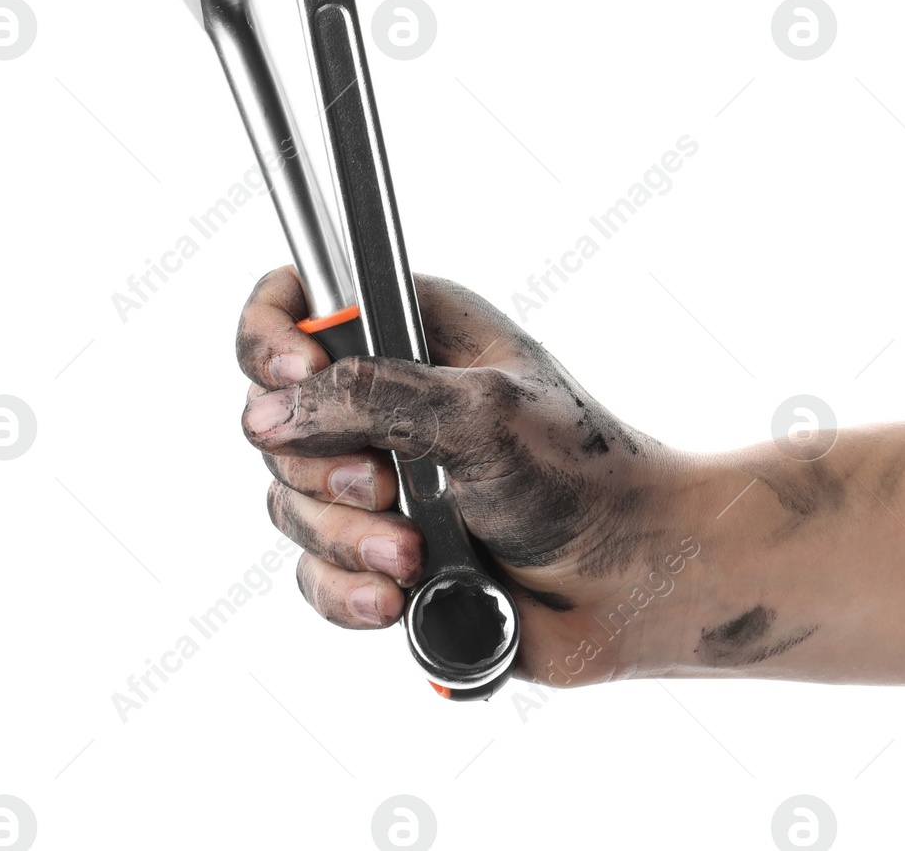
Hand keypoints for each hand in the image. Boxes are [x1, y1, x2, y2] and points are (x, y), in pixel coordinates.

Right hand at [234, 268, 707, 685]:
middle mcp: (387, 398)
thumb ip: (370, 399)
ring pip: (290, 502)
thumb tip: (269, 412)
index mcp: (415, 332)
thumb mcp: (481, 417)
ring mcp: (381, 479)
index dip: (270, 337)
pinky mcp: (381, 552)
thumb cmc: (584, 478)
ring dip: (344, 538)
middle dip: (319, 465)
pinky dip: (347, 590)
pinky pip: (314, 572)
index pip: (296, 303)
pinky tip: (396, 600)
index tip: (290, 376)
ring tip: (414, 556)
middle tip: (384, 487)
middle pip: (276, 417)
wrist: (635, 582)